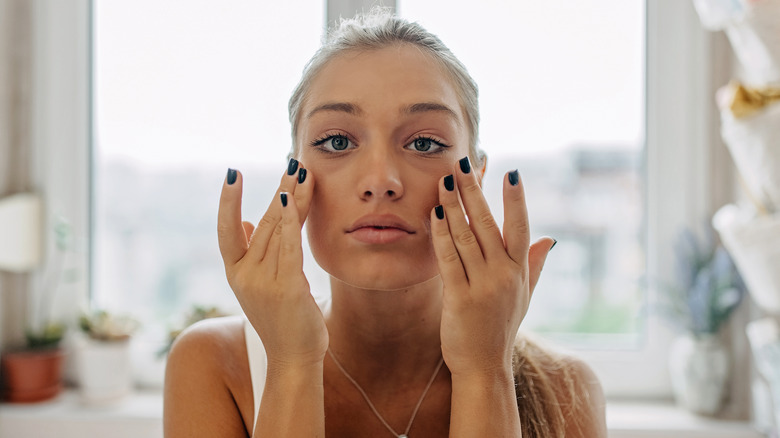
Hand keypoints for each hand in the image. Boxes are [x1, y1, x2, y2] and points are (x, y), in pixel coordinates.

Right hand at [217, 162, 327, 366]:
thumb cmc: (281, 319)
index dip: (227, 201)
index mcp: (236, 272)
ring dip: (292, 197)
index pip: (226, 230)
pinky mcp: (286, 288)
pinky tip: (292, 199)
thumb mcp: (261, 284)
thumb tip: (249, 220)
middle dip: (280, 190)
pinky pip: (288, 246)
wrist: (292, 358)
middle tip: (293, 163)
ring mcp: (263, 282)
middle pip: (264, 222)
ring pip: (279, 229)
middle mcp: (244, 275)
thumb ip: (254, 252)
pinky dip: (290, 221)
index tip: (232, 173)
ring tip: (302, 172)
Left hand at [431, 157, 554, 376]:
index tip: (512, 172)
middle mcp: (503, 275)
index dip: (517, 200)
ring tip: (445, 180)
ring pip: (466, 236)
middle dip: (475, 191)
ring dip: (454, 205)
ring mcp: (482, 286)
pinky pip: (448, 258)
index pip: (521, 227)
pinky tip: (434, 214)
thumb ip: (535, 265)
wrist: (484, 367)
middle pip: (488, 224)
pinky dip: (441, 234)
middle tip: (463, 164)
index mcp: (519, 272)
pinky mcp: (459, 298)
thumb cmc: (501, 329)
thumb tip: (550, 239)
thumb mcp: (524, 297)